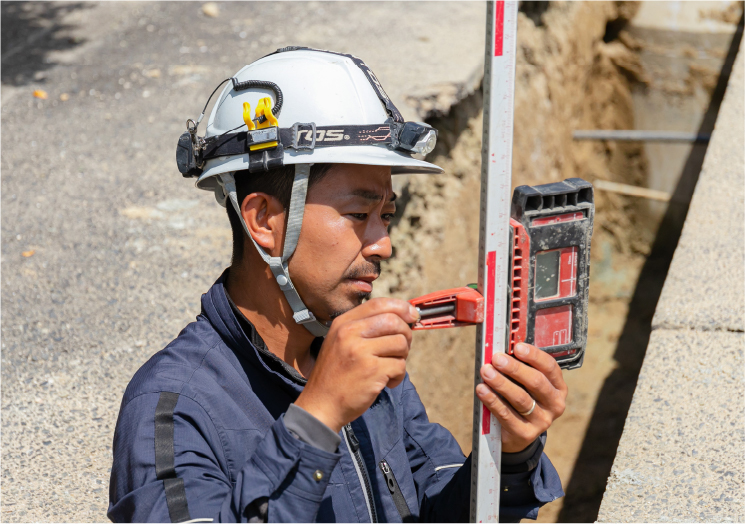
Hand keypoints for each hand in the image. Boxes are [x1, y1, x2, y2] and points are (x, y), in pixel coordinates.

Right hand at [295, 298, 419, 432]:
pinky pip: (400, 365)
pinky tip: (386, 383)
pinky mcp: (371, 370)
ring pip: (400, 343)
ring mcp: (360, 351)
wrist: (321, 405)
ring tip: (389, 369)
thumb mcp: (341, 343)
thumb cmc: (336, 375)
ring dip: (402, 358)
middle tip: (401, 349)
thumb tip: (403, 318)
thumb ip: (365, 329)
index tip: (412, 316)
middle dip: (406, 334)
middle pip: (394, 321)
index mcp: (343, 323)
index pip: (379, 303)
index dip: (401, 307)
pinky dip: (398, 376)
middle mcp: (350, 333)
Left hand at [476, 342, 566, 452]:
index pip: (550, 367)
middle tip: (497, 358)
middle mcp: (554, 404)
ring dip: (501, 383)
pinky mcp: (526, 434)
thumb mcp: (525, 384)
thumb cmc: (521, 398)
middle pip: (536, 382)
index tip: (517, 347)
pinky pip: (507, 415)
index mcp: (558, 387)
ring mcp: (542, 421)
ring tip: (486, 371)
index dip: (534, 356)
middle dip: (514, 368)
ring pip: (521, 399)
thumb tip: (501, 350)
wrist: (517, 434)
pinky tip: (481, 390)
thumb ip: (519, 368)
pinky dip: (492, 400)